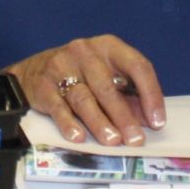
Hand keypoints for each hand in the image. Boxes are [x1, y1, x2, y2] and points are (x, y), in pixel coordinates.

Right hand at [12, 35, 165, 145]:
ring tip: (112, 141)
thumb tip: (150, 121)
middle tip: (135, 139)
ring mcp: (62, 66)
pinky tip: (78, 137)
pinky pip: (58, 106)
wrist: (32, 70)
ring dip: (100, 122)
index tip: (157, 121)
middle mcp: (86, 52)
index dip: (151, 94)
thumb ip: (128, 96)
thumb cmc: (80, 74)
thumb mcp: (106, 76)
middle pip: (108, 87)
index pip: (137, 66)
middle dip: (124, 116)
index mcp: (109, 47)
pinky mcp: (43, 85)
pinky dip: (69, 123)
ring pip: (84, 98)